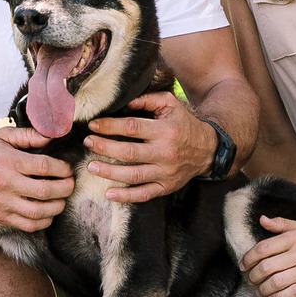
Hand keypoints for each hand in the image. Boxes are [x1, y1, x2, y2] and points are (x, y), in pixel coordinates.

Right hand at [0, 127, 74, 231]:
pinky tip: (48, 212)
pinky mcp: (1, 217)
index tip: (67, 169)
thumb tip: (51, 136)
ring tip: (62, 198)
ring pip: (39, 212)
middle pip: (45, 191)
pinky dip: (44, 221)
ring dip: (57, 206)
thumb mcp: (1, 137)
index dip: (62, 168)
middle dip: (65, 188)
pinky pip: (28, 225)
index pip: (43, 166)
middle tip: (70, 184)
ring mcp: (4, 203)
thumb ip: (27, 135)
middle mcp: (7, 184)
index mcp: (8, 162)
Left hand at [83, 92, 217, 202]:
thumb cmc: (183, 124)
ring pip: (133, 175)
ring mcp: (165, 172)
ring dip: (109, 172)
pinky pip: (144, 194)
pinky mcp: (166, 187)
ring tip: (92, 166)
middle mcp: (165, 153)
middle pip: (129, 152)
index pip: (131, 128)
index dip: (109, 126)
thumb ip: (147, 100)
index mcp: (165, 131)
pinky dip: (126, 196)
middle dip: (104, 147)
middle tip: (88, 143)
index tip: (93, 125)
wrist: (208, 149)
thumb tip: (123, 103)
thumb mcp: (170, 104)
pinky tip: (109, 194)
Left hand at [240, 215, 295, 296]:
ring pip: (278, 282)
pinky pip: (293, 293)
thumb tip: (261, 220)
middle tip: (251, 279)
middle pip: (268, 267)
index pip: (264, 248)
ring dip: (264, 289)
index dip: (249, 258)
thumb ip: (281, 224)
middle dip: (254, 276)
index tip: (243, 265)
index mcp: (295, 237)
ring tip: (260, 290)